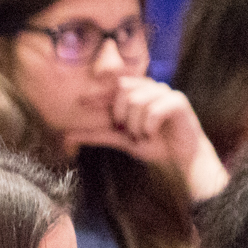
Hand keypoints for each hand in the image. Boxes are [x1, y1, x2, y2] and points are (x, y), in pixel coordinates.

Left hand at [73, 77, 228, 200]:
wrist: (180, 159)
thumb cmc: (153, 145)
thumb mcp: (121, 140)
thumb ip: (97, 134)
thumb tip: (67, 136)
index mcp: (138, 94)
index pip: (115, 88)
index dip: (98, 94)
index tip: (80, 102)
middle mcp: (151, 89)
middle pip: (124, 89)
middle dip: (120, 114)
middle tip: (127, 131)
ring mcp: (166, 93)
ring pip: (138, 100)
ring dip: (136, 125)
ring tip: (144, 135)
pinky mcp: (179, 102)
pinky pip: (155, 109)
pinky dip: (149, 126)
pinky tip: (154, 134)